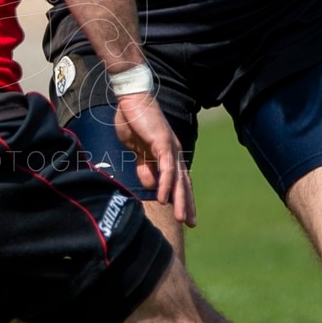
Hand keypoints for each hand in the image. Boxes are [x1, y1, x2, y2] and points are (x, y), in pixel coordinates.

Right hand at [111, 92, 194, 226]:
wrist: (131, 98)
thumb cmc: (133, 121)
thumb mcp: (137, 150)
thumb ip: (144, 166)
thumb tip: (149, 185)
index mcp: (168, 154)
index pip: (178, 181)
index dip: (182, 198)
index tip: (184, 217)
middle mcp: (173, 153)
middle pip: (183, 183)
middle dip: (186, 204)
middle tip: (190, 224)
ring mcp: (170, 147)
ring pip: (177, 179)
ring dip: (180, 200)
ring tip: (181, 218)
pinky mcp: (163, 142)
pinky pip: (166, 168)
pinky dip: (165, 184)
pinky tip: (163, 198)